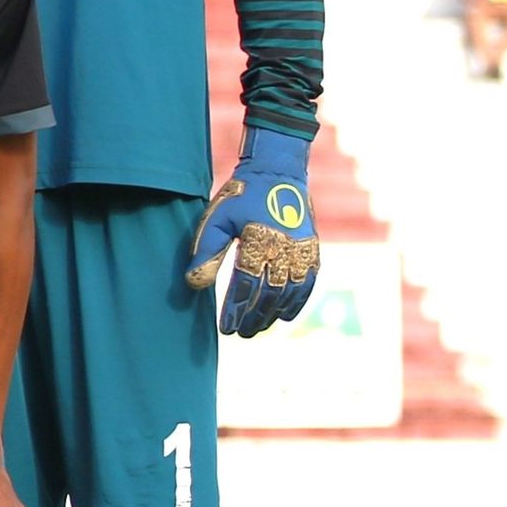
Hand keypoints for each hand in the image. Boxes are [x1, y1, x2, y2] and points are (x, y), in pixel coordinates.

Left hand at [184, 126, 319, 335]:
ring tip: (259, 328)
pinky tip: (286, 315)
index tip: (226, 328)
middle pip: (269, 294)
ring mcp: (302, 249)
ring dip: (274, 314)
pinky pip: (309, 282)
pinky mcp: (312, 247)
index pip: (245, 286)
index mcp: (258, 242)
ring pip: (290, 292)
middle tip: (241, 334)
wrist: (278, 172)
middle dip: (254, 317)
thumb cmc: (240, 196)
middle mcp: (284, 249)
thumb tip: (194, 285)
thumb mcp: (217, 220)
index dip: (236, 310)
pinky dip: (298, 301)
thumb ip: (206, 253)